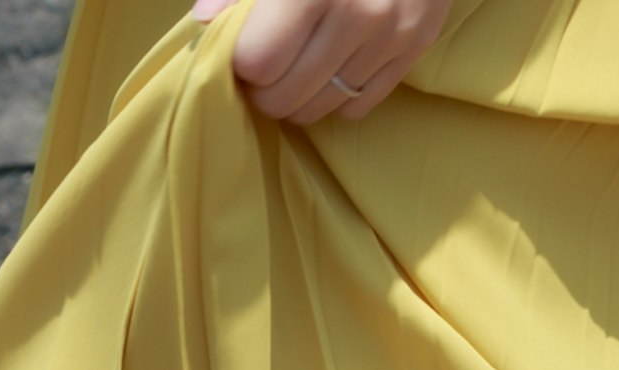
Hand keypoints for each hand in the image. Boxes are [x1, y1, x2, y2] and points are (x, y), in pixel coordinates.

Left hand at [194, 0, 449, 123]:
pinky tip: (329, 73)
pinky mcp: (415, 46)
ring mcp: (389, 34)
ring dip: (299, 100)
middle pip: (287, 95)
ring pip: (323, 106)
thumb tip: (204, 18)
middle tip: (265, 69)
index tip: (242, 48)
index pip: (258, 62)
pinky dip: (338, 98)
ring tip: (294, 73)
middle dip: (265, 90)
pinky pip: (362, 103)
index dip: (241, 61)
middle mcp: (356, 13)